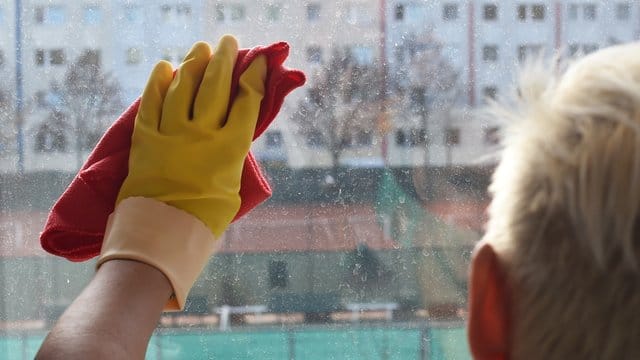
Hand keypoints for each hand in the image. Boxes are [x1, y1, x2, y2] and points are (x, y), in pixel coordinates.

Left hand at [118, 35, 265, 236]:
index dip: (255, 76)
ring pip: (184, 87)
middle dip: (224, 59)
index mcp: (230, 148)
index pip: (247, 101)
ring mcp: (172, 132)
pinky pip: (151, 101)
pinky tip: (164, 67)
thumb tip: (230, 137)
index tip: (258, 61)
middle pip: (215, 85)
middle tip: (228, 42)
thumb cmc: (204, 220)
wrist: (163, 233)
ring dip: (194, 63)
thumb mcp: (232, 188)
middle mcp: (202, 133)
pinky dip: (158, 82)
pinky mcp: (145, 137)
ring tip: (201, 49)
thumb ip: (232, 158)